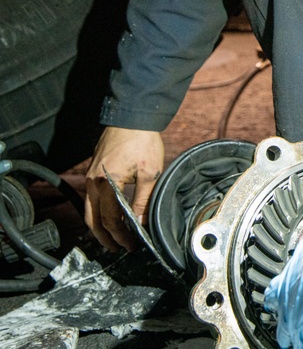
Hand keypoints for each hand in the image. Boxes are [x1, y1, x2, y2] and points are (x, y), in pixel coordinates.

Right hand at [84, 127, 163, 251]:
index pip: (110, 219)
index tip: (131, 245)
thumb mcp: (150, 173)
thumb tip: (140, 222)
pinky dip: (98, 212)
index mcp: (106, 184)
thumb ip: (144, 199)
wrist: (132, 118)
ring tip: (112, 238)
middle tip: (118, 248)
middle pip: (93, 220)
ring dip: (99, 227)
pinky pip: (91, 199)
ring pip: (89, 211)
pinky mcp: (93, 172)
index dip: (121, 235)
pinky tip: (109, 216)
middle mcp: (93, 183)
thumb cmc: (143, 142)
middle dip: (105, 237)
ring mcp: (90, 177)